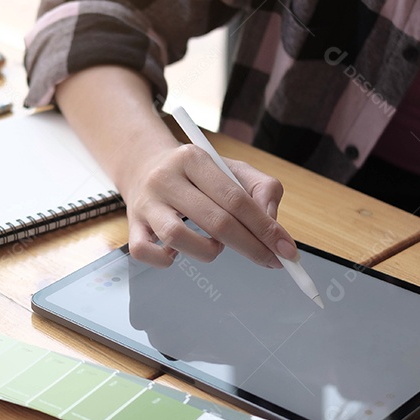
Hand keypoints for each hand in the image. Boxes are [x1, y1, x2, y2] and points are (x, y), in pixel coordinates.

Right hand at [121, 143, 300, 267]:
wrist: (144, 164)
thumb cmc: (196, 174)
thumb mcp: (232, 169)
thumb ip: (262, 190)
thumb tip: (272, 225)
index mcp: (194, 158)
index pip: (237, 200)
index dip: (266, 229)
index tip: (287, 250)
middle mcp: (166, 178)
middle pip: (216, 221)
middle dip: (251, 247)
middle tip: (271, 261)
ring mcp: (146, 203)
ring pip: (178, 238)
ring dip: (208, 251)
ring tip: (215, 245)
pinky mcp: (132, 225)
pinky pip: (145, 252)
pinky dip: (166, 260)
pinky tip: (180, 253)